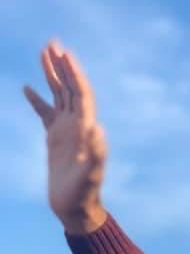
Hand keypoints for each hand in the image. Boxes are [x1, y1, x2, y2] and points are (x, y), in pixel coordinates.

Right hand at [24, 42, 106, 233]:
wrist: (75, 209)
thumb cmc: (83, 194)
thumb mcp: (90, 175)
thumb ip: (96, 153)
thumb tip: (98, 128)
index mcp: (87, 130)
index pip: (82, 95)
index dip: (75, 74)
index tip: (65, 54)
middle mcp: (79, 127)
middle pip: (71, 89)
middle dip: (64, 66)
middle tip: (53, 43)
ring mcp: (67, 132)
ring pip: (60, 96)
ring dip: (53, 75)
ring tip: (44, 53)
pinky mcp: (55, 140)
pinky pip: (46, 114)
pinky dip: (38, 100)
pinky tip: (27, 88)